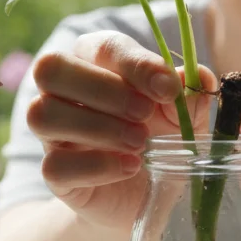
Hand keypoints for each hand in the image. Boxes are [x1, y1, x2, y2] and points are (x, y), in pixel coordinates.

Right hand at [28, 31, 212, 228]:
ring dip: (97, 127)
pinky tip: (130, 167)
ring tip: (140, 144)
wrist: (151, 195)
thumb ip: (191, 95)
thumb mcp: (187, 116)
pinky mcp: (55, 174)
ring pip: (41, 114)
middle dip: (103, 89)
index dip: (135, 64)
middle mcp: (64, 92)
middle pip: (50, 68)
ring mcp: (53, 134)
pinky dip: (97, 166)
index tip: (168, 88)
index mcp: (97, 63)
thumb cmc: (164, 139)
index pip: (101, 46)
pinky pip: (54, 165)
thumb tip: (198, 81)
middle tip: (144, 114)